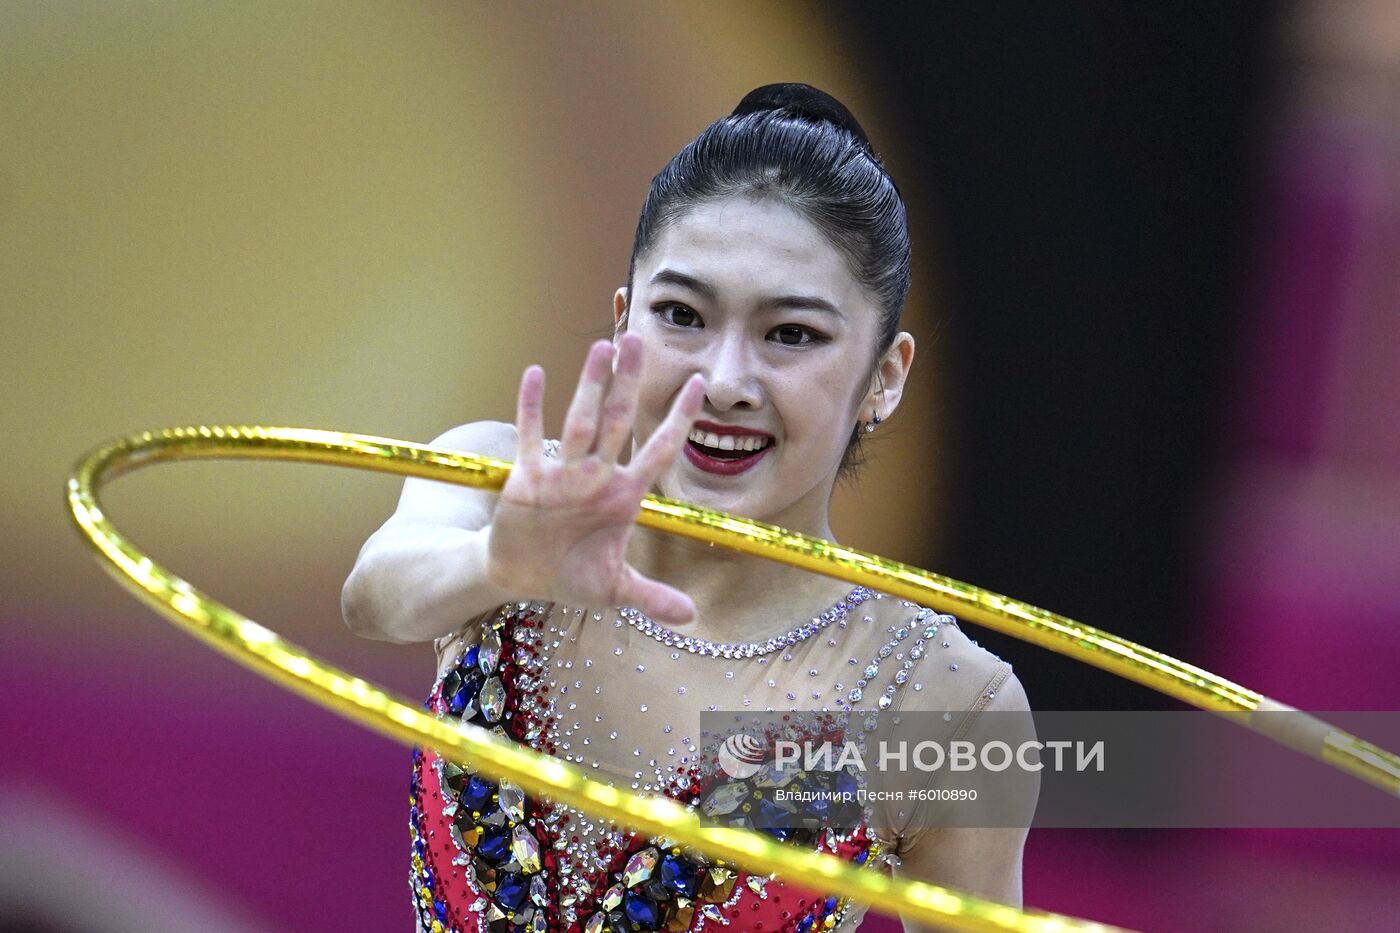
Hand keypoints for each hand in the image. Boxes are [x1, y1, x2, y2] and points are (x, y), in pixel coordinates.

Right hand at [486, 334, 704, 624]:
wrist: (521, 576)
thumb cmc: (571, 577)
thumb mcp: (614, 591)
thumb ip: (651, 598)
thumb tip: (691, 619)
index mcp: (623, 497)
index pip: (659, 451)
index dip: (679, 420)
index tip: (699, 385)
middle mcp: (597, 476)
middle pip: (618, 420)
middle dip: (630, 382)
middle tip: (640, 340)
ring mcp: (563, 473)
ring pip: (581, 421)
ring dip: (590, 385)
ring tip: (602, 346)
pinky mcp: (528, 477)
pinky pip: (531, 436)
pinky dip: (532, 407)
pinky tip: (537, 373)